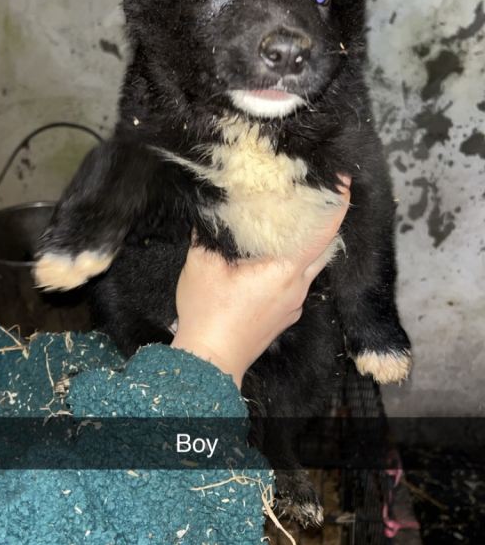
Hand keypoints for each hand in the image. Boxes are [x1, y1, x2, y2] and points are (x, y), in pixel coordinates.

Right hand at [171, 177, 350, 385]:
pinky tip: (269, 257)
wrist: (210, 362)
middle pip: (323, 247)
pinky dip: (291, 264)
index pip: (324, 231)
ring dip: (305, 243)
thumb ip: (211, 231)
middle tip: (316, 196)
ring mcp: (294, 305)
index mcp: (286, 270)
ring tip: (290, 223)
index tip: (343, 181)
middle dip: (324, 220)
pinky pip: (296, 282)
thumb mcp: (202, 263)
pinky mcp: (284, 316)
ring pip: (309, 265)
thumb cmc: (208, 315)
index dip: (338, 204)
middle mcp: (298, 287)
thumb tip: (213, 207)